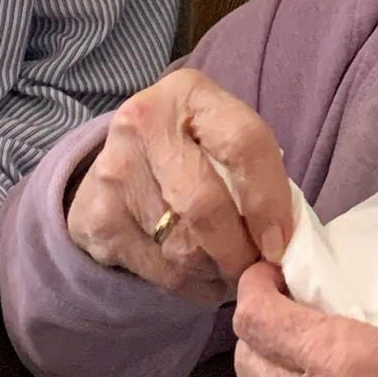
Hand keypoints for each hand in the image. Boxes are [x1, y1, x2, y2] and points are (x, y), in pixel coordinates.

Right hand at [67, 69, 292, 306]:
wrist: (119, 159)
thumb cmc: (191, 147)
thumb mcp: (220, 133)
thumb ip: (253, 169)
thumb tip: (281, 241)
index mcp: (190, 92)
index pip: (243, 144)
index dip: (269, 200)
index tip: (280, 242)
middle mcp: (144, 123)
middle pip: (205, 204)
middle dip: (239, 250)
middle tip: (257, 269)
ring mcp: (114, 170)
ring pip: (182, 247)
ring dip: (215, 271)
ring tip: (228, 268)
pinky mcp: (96, 216)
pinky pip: (158, 270)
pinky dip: (189, 284)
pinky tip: (197, 273)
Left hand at [232, 262, 377, 376]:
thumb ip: (367, 301)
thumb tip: (329, 288)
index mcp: (346, 363)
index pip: (257, 322)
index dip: (254, 286)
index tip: (273, 270)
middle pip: (252, 368)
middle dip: (259, 328)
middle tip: (291, 303)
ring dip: (284, 369)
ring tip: (320, 345)